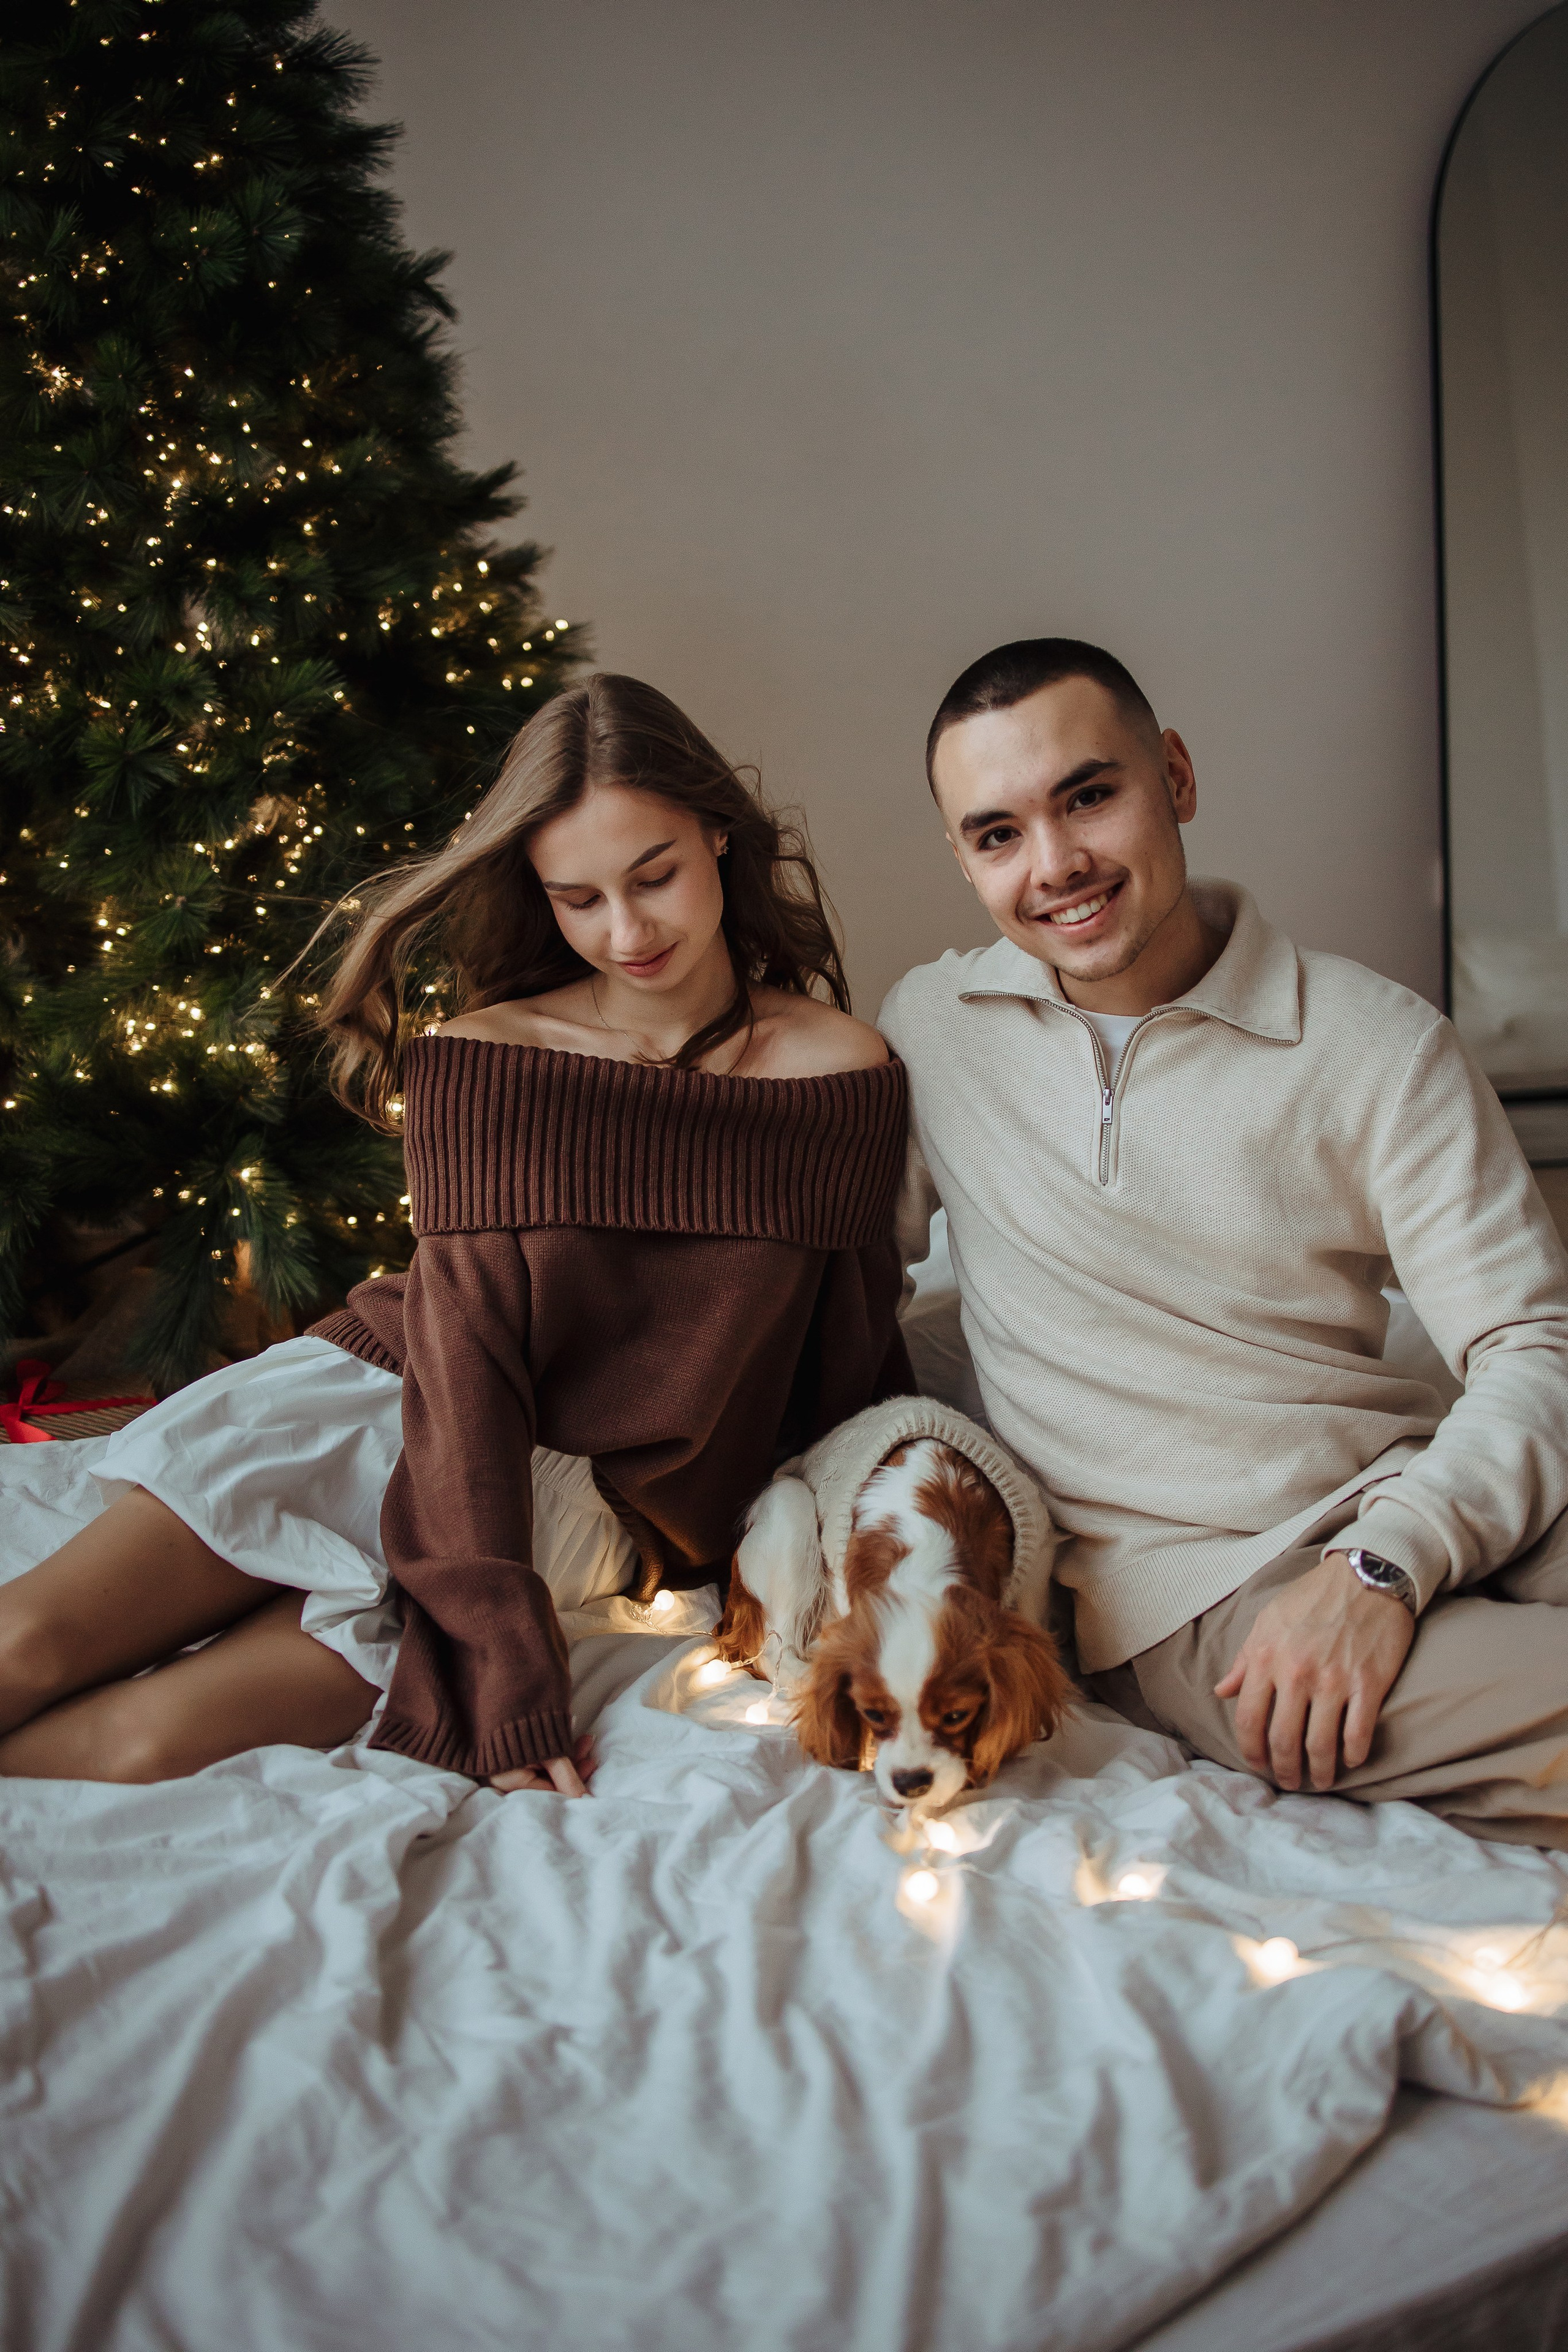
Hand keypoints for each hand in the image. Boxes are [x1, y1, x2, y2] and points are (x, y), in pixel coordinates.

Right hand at [490, 1731, 595, 1796]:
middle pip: (546, 1781)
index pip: (545, 1792)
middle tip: (591, 1757)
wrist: (507, 1687)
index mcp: (508, 1782)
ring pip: (545, 1768)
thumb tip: (583, 1799)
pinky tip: (574, 1739)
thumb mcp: (550, 1753)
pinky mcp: (515, 1751)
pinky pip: (540, 1758)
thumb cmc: (525, 1724)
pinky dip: (556, 1750)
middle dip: (572, 1768)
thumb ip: (566, 1777)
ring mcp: (509, 1764)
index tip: (588, 1777)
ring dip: (568, 1757)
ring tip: (586, 1741)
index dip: (569, 1786)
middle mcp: (505, 1777)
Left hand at [1213, 1552, 1413, 1791]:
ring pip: (1320, 1745)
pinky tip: (1349, 1761)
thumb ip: (1244, 1659)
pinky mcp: (1369, 1684)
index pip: (1248, 1719)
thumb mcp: (1267, 1620)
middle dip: (1284, 1770)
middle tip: (1288, 1782)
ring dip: (1319, 1772)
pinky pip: (1358, 1734)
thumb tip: (1222, 1691)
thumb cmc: (1312, 1598)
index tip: (1256, 1766)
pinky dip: (1353, 1755)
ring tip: (1320, 1782)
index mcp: (1265, 1657)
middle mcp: (1296, 1673)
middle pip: (1283, 1740)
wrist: (1366, 1575)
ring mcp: (1334, 1681)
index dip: (1250, 1751)